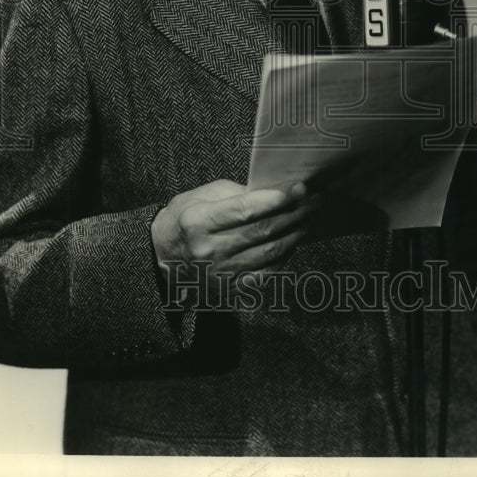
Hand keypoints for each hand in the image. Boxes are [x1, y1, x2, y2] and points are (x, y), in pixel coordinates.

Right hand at [151, 178, 313, 293]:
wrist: (162, 257)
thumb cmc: (184, 219)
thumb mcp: (202, 196)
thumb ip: (235, 193)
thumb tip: (272, 191)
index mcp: (198, 221)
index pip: (246, 210)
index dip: (277, 199)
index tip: (301, 189)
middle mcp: (208, 249)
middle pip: (262, 231)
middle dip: (294, 214)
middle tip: (314, 201)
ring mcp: (220, 273)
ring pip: (269, 253)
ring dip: (295, 235)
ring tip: (309, 219)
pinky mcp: (229, 288)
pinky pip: (266, 273)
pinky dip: (284, 257)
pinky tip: (294, 242)